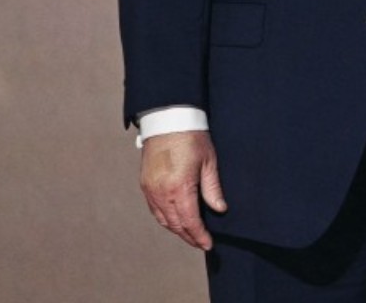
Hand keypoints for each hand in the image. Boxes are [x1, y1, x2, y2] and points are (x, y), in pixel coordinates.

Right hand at [139, 131, 226, 250]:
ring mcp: (150, 190)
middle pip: (175, 224)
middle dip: (188, 236)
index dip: (199, 235)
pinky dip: (165, 219)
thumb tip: (219, 209)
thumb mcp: (209, 162)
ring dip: (176, 229)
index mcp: (179, 188)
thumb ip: (213, 188)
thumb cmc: (191, 138)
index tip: (207, 244)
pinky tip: (175, 220)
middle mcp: (161, 192)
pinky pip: (154, 209)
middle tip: (200, 243)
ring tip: (190, 234)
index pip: (190, 221)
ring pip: (163, 219)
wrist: (167, 121)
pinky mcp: (145, 184)